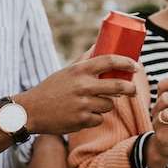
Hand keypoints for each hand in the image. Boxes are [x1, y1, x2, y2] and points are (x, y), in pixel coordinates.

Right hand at [14, 52, 138, 134]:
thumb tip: (100, 47)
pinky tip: (81, 114)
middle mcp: (83, 86)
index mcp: (80, 70)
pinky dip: (94, 117)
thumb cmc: (50, 89)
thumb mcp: (67, 71)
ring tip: (90, 103)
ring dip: (105, 105)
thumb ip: (84, 62)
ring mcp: (83, 104)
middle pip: (118, 86)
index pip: (110, 60)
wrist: (31, 110)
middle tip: (133, 90)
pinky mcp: (82, 121)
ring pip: (109, 105)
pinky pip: (99, 119)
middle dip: (131, 88)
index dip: (127, 62)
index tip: (135, 66)